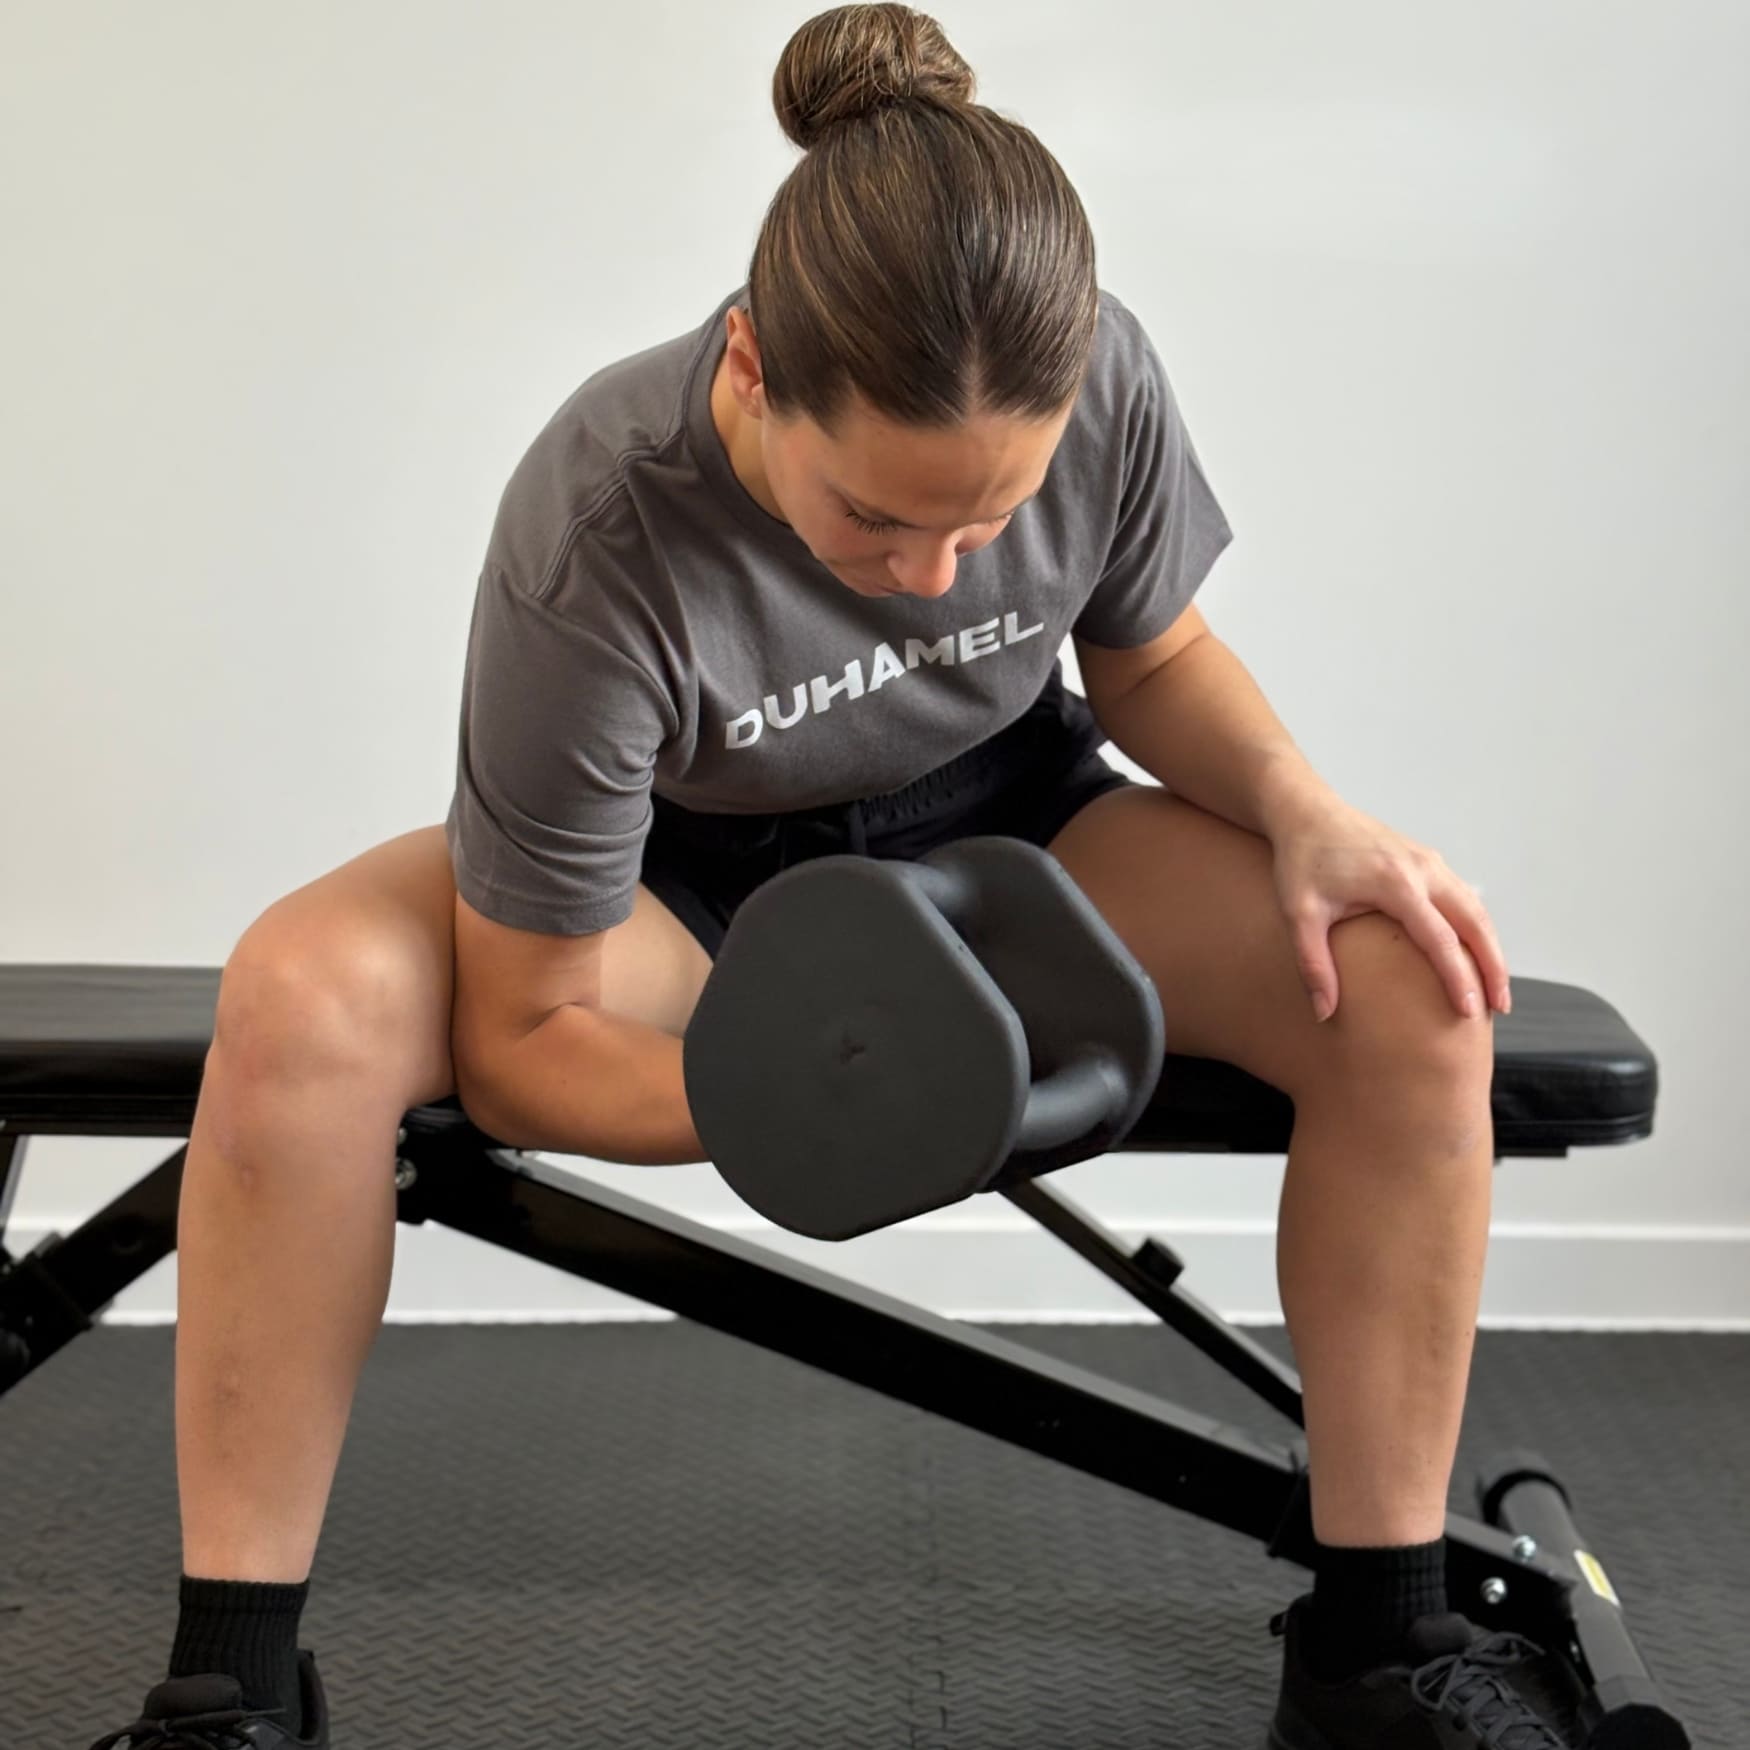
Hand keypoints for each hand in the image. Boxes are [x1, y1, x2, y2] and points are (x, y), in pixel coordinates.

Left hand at [1269, 796, 1510, 1022]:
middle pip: (1475, 922)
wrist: (1307, 812)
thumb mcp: (1299, 913)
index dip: (1459, 978)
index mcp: (1395, 883)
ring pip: (1476, 908)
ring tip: (1496, 988)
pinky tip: (1476, 952)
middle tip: (1500, 1007)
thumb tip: (1323, 1012)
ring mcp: (1429, 861)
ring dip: (1491, 946)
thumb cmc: (1301, 861)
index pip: (1440, 939)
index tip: (1470, 1012)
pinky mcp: (1427, 859)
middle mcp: (1422, 869)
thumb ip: (1313, 964)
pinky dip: (1477, 926)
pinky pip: (1463, 896)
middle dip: (1493, 967)